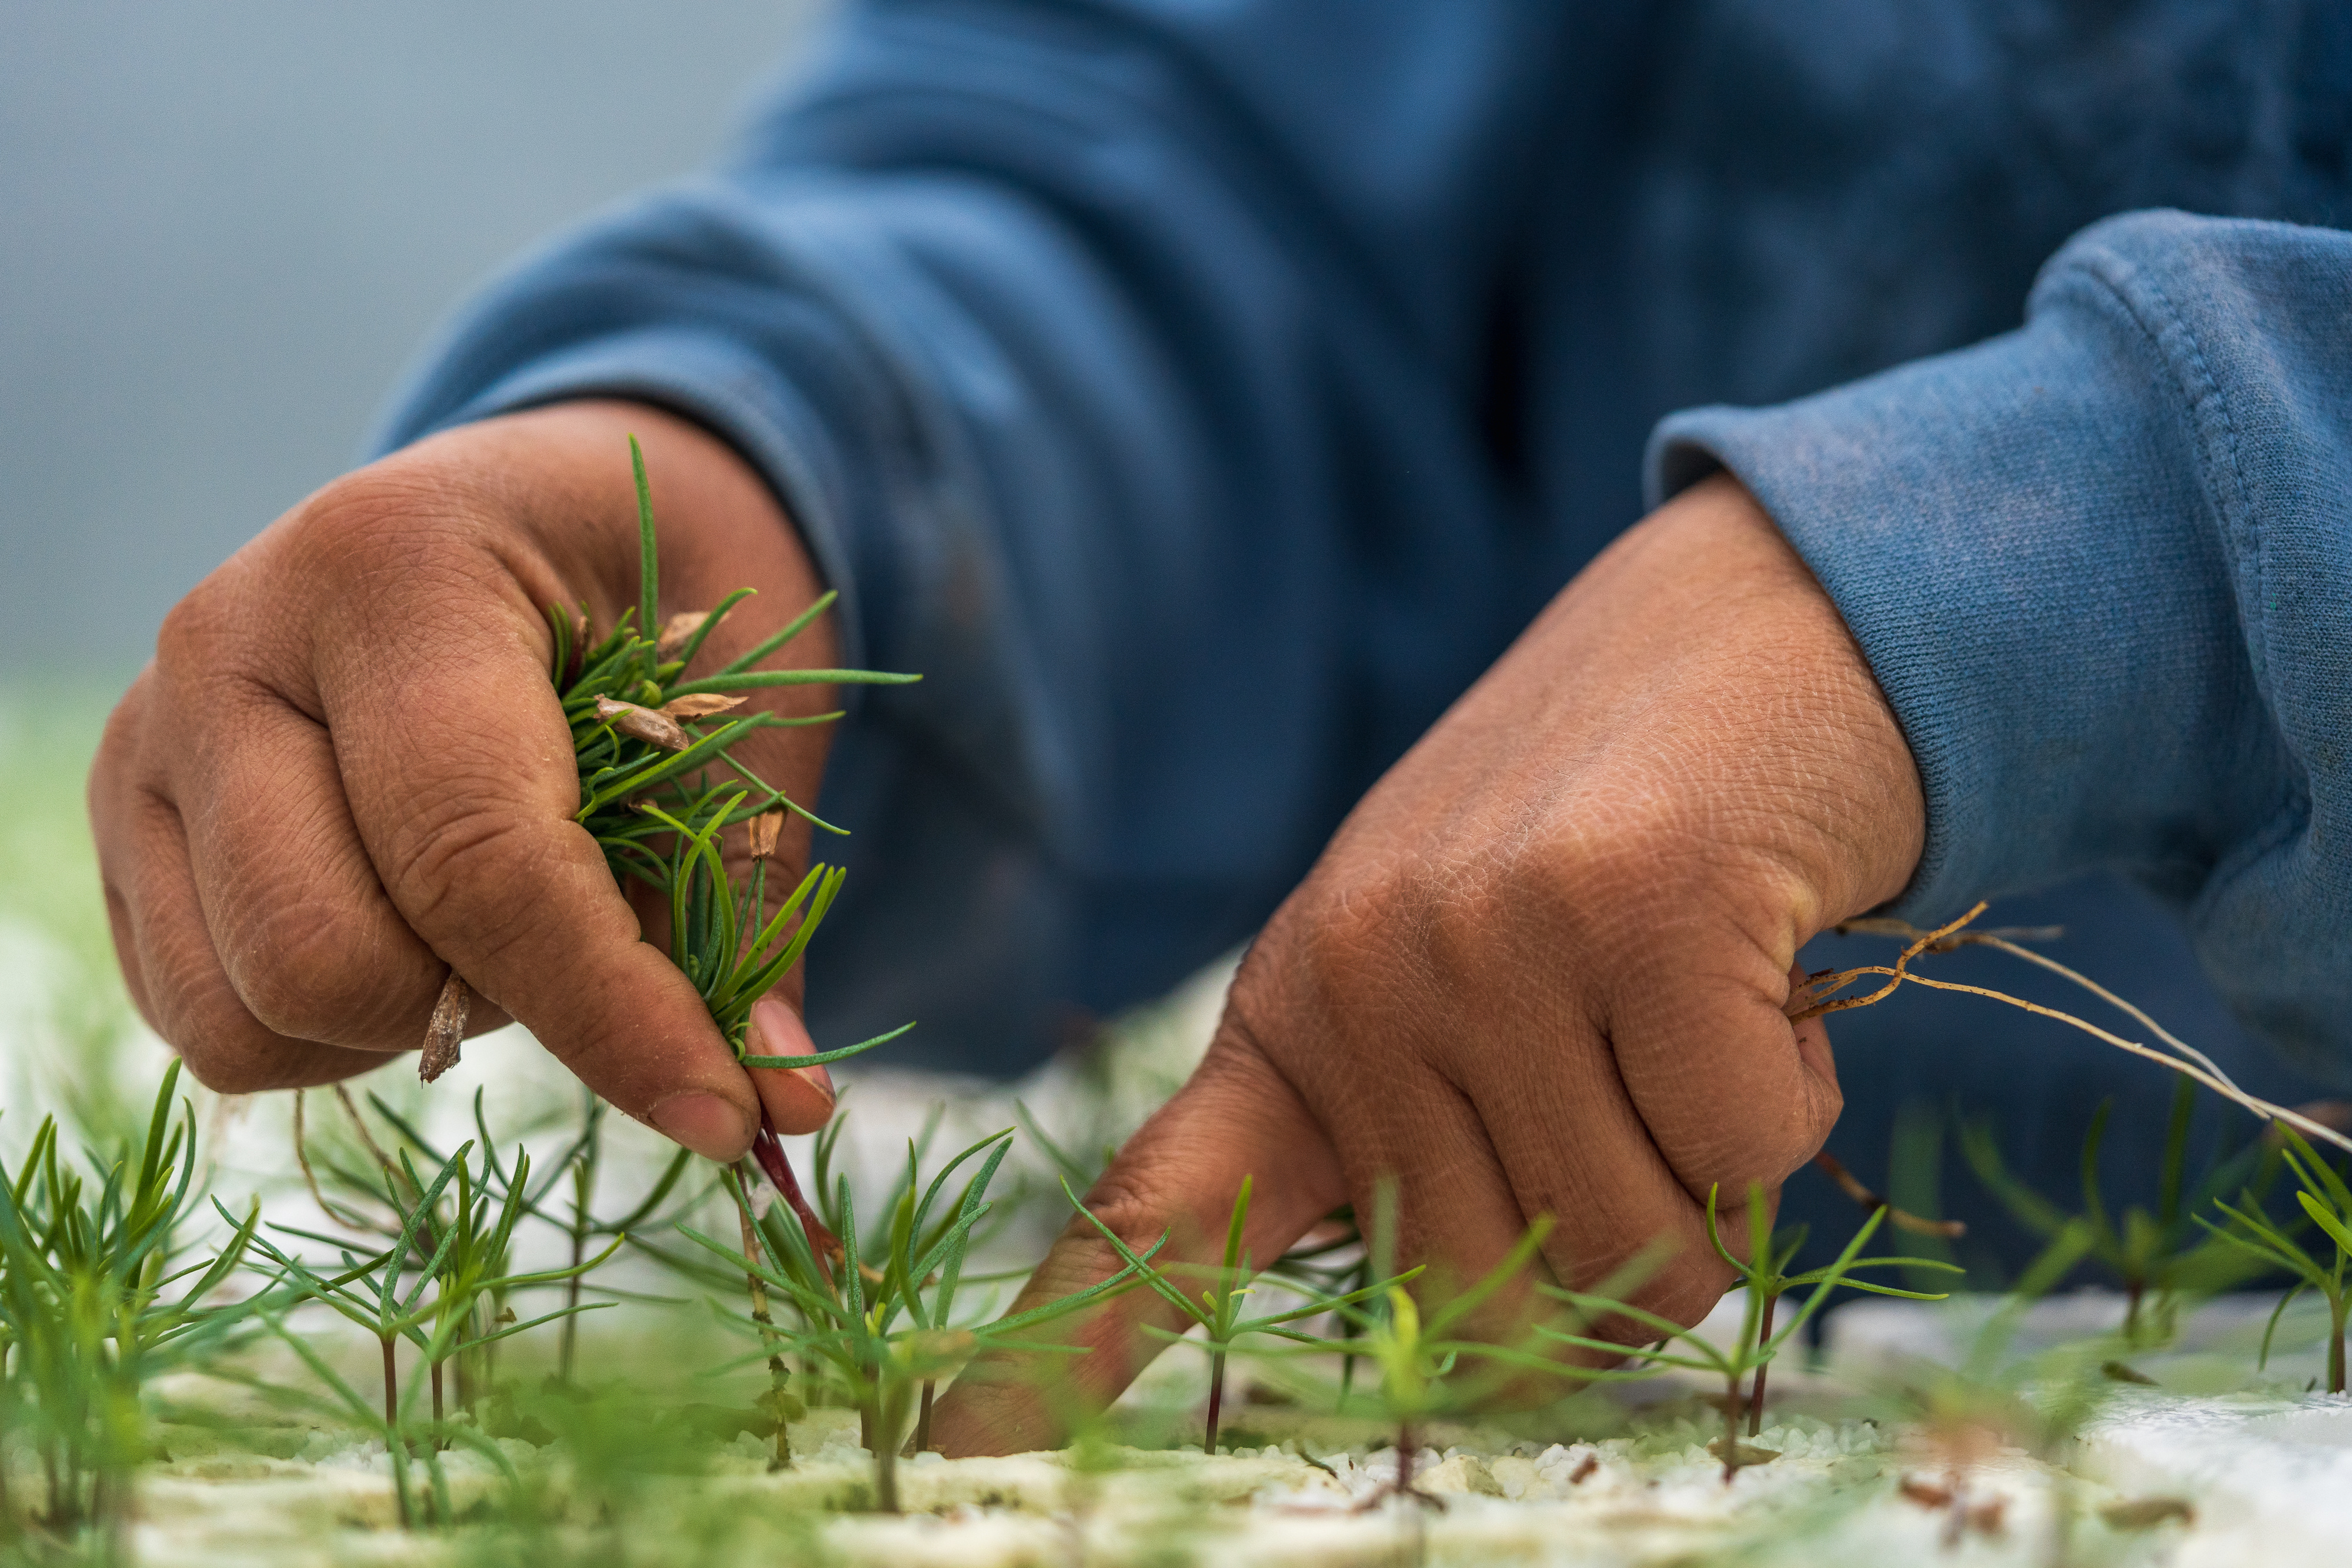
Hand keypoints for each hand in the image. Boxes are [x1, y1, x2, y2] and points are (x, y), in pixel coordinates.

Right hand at [88, 400, 842, 1155]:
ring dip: (406, 1021)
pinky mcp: (123, 820)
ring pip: (248, 1015)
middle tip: (582, 930)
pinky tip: (411, 927)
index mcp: (393, 566)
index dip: (610, 1014)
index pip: (477, 858)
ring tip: (490, 916)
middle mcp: (227, 640)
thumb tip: (780, 1108)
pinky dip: (332, 1029)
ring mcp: (148, 735)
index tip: (727, 1114)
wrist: (556, 509)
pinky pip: (207, 1020)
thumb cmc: (661, 591)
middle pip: (325, 957)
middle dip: (487, 1005)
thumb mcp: (747, 707)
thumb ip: (747, 902)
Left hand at [932, 474, 1925, 1453]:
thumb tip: (1475, 1357)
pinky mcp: (1633, 908)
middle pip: (1495, 1321)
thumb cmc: (1613, 840)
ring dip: (1716, 1179)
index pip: (1155, 1221)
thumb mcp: (1465, 982)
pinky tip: (1756, 967)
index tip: (941, 1451)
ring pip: (1641, 1255)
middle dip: (1621, 1261)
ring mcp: (1481, 940)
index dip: (1048, 1360)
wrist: (1748, 628)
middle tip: (1648, 1103)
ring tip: (1693, 1015)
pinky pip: (1742, 1154)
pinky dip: (1789, 1095)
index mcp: (1294, 1023)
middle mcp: (1357, 985)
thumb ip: (1432, 1144)